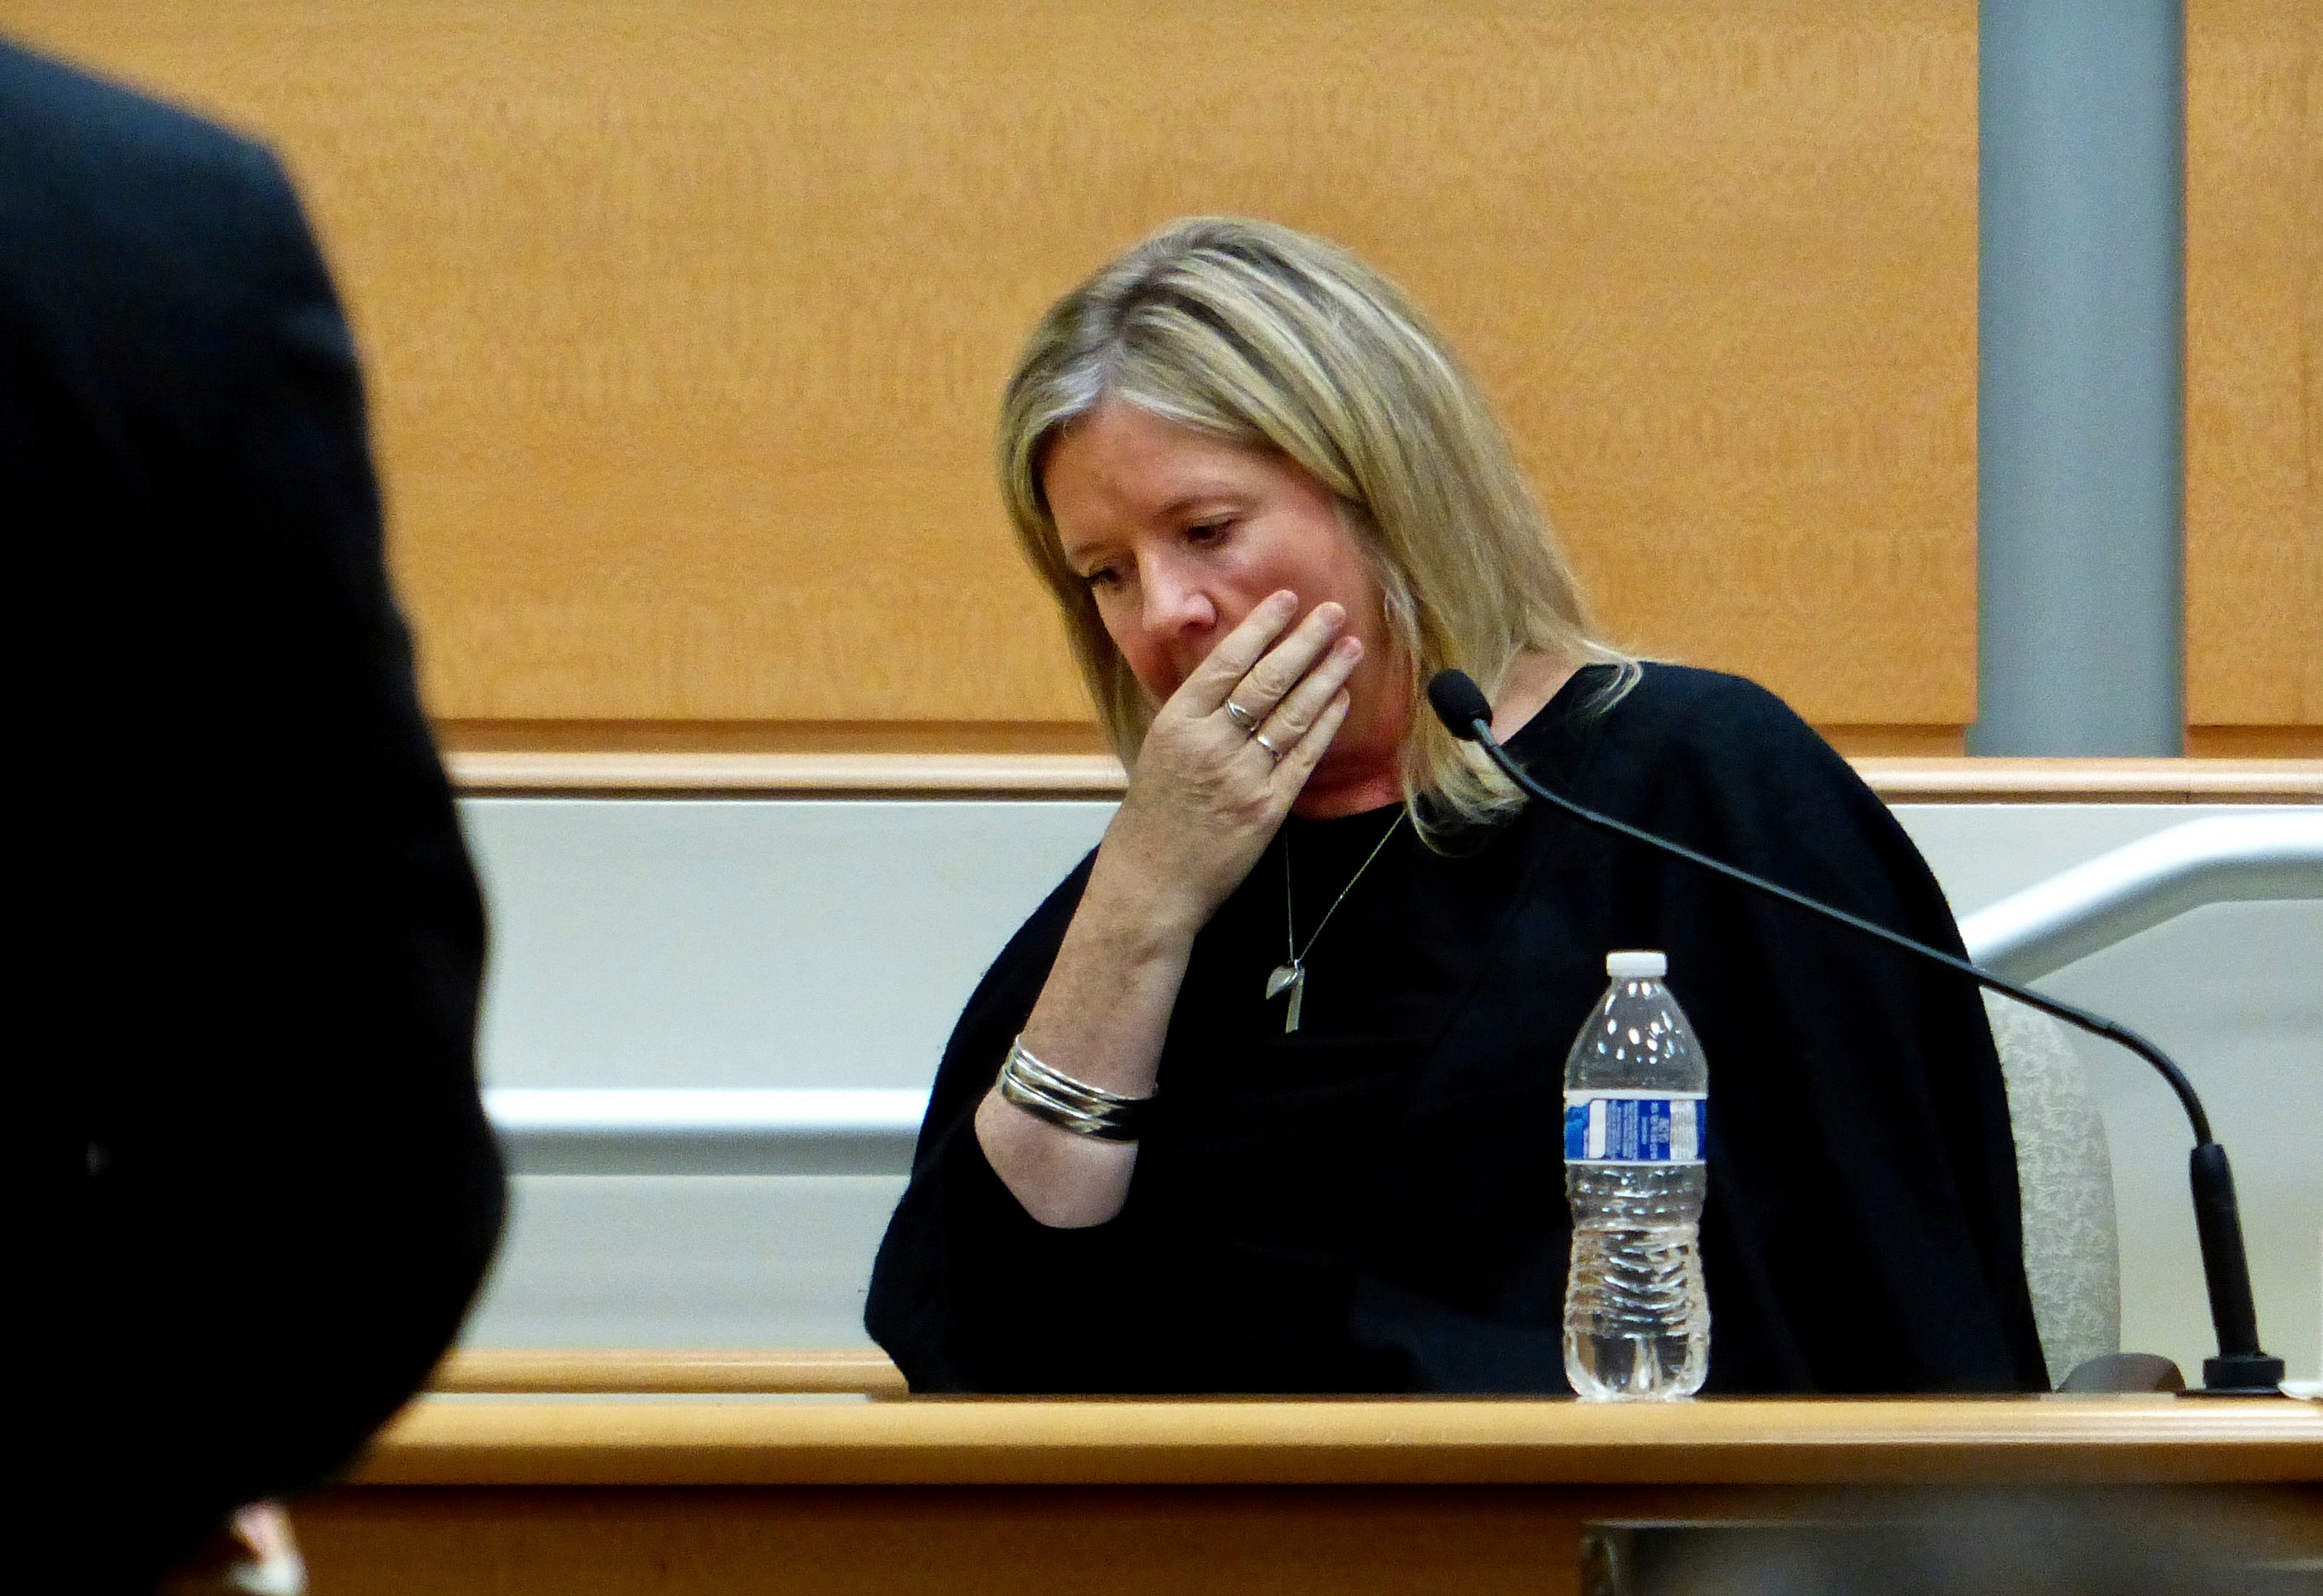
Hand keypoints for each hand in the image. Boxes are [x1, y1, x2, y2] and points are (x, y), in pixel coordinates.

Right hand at [1090, 591, 1361, 937]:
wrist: (1152, 881)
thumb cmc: (1155, 812)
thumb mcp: (1161, 747)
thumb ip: (1197, 709)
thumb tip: (1236, 665)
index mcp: (1178, 722)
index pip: (1226, 662)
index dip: (1261, 627)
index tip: (1287, 599)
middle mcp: (1211, 744)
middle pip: (1268, 682)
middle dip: (1305, 642)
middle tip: (1334, 612)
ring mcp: (1243, 776)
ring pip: (1293, 715)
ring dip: (1326, 677)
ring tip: (1350, 647)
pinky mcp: (1268, 808)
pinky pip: (1304, 757)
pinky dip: (1325, 724)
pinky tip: (1341, 699)